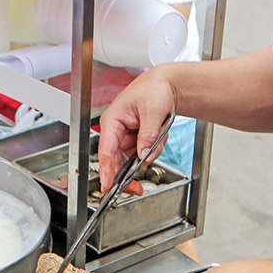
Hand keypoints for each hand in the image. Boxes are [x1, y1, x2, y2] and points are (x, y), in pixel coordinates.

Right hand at [97, 67, 178, 191]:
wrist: (166, 84)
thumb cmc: (154, 88)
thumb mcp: (152, 110)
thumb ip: (147, 135)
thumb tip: (143, 155)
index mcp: (112, 121)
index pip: (106, 150)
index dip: (106, 170)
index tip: (107, 186)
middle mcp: (116, 131)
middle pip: (116, 161)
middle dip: (129, 173)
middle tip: (136, 188)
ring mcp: (126, 137)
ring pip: (133, 159)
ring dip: (149, 154)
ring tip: (160, 135)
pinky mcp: (135, 140)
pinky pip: (143, 154)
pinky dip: (154, 149)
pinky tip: (160, 135)